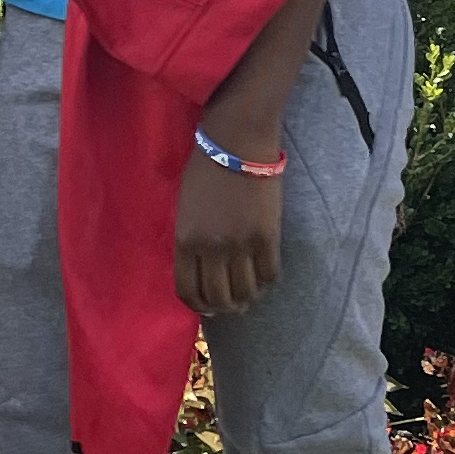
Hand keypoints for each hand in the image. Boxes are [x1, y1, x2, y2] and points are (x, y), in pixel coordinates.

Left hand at [174, 142, 283, 314]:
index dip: (197, 306)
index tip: (205, 308)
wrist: (236, 145)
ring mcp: (242, 245)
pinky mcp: (268, 239)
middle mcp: (212, 248)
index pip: (187, 290)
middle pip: (218, 298)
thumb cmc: (204, 172)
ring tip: (247, 296)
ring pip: (246, 293)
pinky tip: (262, 277)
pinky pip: (269, 277)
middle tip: (229, 305)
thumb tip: (203, 271)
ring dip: (246, 299)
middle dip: (223, 308)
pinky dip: (266, 283)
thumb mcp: (185, 208)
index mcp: (186, 239)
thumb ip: (190, 240)